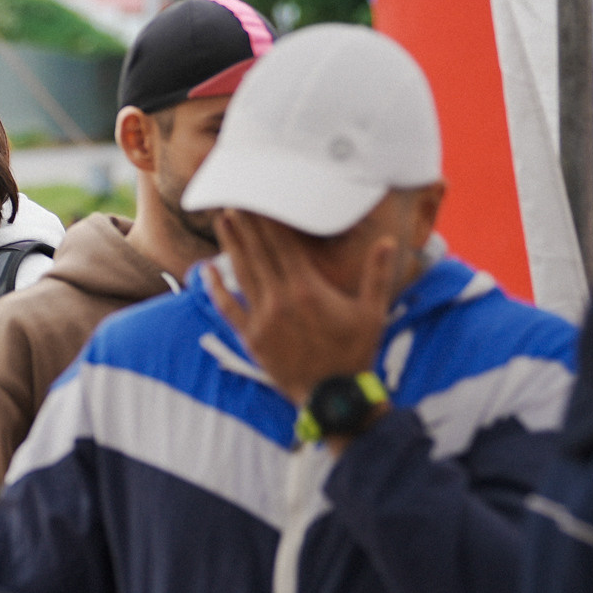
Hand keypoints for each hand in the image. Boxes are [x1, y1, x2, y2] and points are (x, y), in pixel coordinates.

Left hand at [210, 209, 395, 407]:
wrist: (332, 396)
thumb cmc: (356, 353)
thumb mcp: (373, 312)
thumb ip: (378, 275)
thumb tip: (387, 241)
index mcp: (307, 289)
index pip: (283, 245)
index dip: (268, 221)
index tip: (259, 198)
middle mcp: (280, 299)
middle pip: (258, 253)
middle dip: (246, 225)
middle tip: (232, 197)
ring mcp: (262, 319)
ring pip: (242, 274)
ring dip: (231, 246)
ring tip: (222, 221)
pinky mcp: (251, 338)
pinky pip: (229, 309)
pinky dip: (216, 290)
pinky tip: (205, 272)